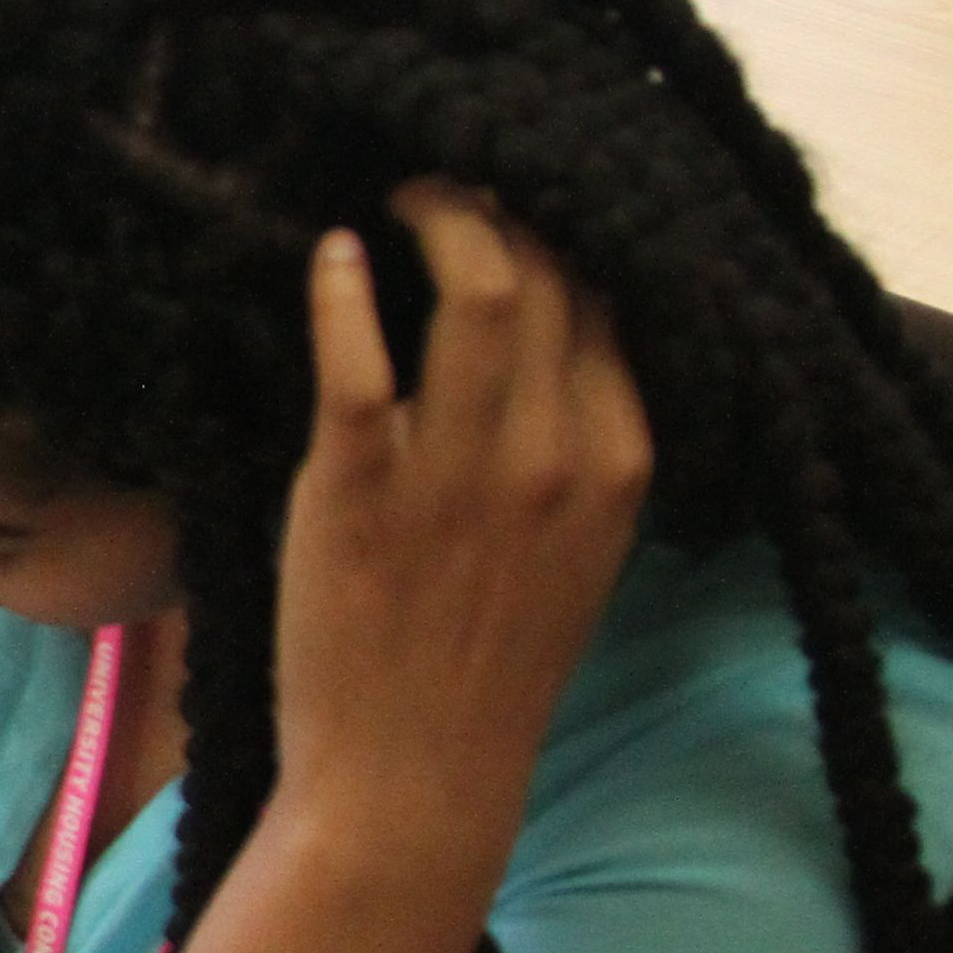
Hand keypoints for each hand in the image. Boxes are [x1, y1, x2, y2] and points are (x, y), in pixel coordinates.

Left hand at [270, 183, 652, 842]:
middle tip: (451, 178)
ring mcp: (459, 468)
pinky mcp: (360, 485)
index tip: (532, 196)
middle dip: (504, 201)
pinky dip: (342, 286)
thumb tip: (564, 339)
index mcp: (620, 462)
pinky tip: (331, 252)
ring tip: (402, 193)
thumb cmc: (488, 661)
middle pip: (555, 272)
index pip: (617, 300)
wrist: (417, 774)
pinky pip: (357, 357)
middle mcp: (555, 454)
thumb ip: (583, 447)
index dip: (573, 228)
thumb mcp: (579, 548)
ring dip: (438, 215)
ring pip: (479, 288)